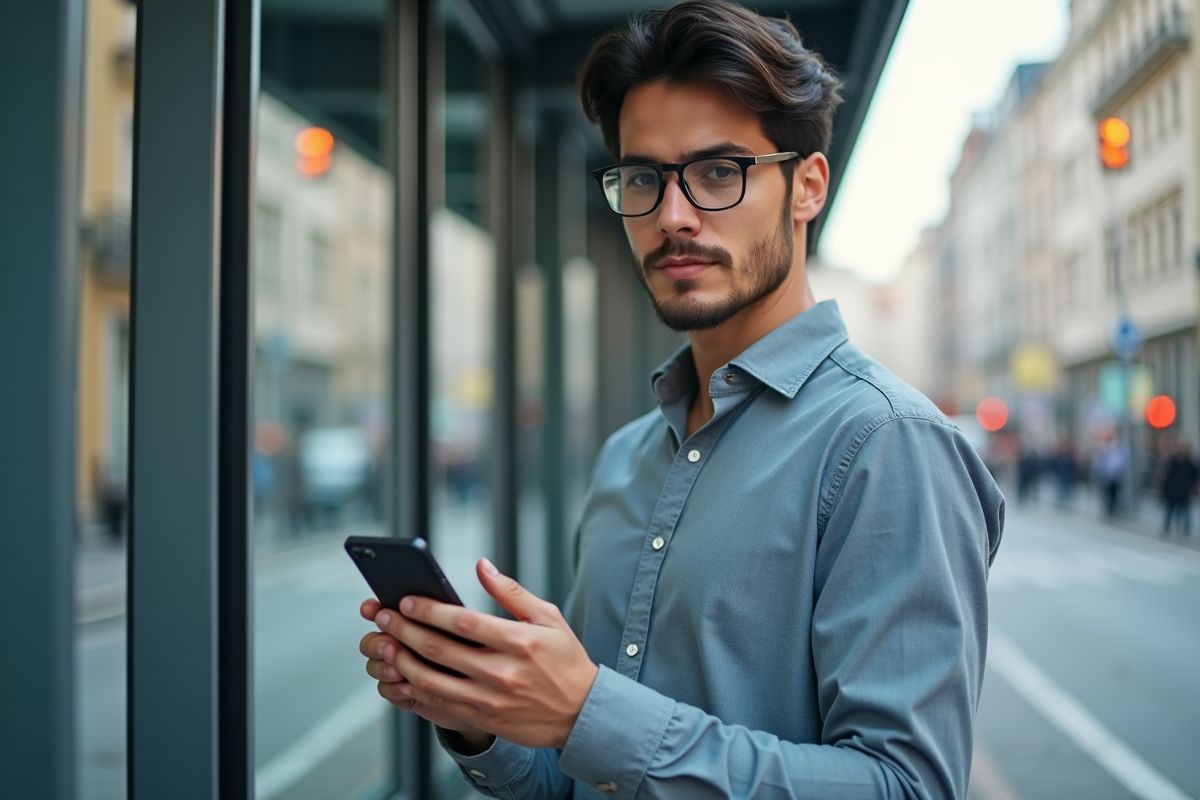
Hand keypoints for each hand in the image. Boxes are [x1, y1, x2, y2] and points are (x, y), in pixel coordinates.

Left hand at [374, 558, 599, 749]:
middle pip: (440, 650)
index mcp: (520, 641)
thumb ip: (511, 591)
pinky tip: (402, 673)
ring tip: (386, 644)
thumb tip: (482, 566)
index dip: (430, 611)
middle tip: (383, 617)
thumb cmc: (565, 660)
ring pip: (432, 680)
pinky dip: (415, 688)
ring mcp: (491, 699)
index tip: (406, 601)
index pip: (463, 622)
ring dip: (403, 660)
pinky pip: (439, 704)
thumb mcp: (548, 617)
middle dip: (405, 630)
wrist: (580, 713)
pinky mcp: (484, 718)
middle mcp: (503, 672)